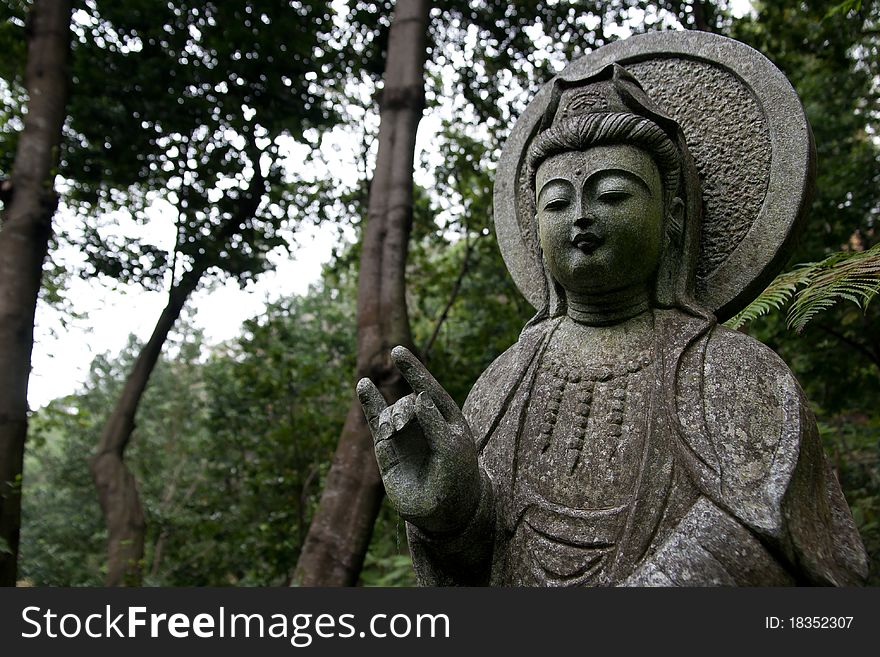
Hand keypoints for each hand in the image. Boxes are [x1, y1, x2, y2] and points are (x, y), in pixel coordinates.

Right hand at [357, 346, 480, 533]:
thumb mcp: (451, 452)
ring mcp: (405, 433)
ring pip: (392, 412)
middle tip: (400, 426)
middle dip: (403, 409)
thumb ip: (435, 425)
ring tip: (392, 430)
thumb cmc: (454, 479)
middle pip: (409, 401)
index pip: (428, 388)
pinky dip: (369, 403)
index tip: (396, 352)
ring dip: (391, 417)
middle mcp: (424, 420)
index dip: (413, 370)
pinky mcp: (387, 447)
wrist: (441, 512)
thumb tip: (419, 396)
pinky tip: (363, 385)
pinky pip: (376, 420)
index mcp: (445, 417)